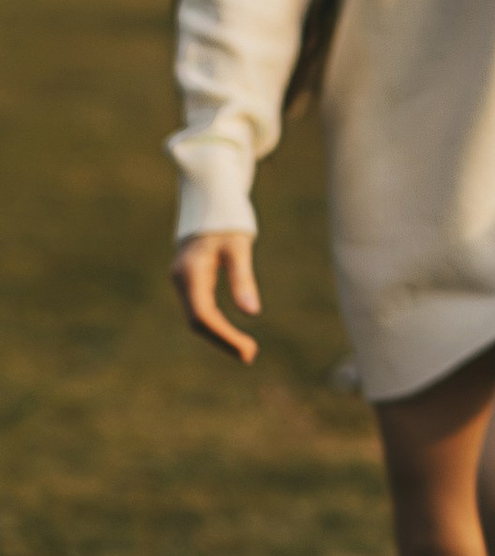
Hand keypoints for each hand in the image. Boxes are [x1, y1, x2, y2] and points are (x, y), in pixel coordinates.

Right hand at [171, 230, 260, 366]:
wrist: (208, 200)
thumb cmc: (226, 220)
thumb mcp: (239, 247)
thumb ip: (242, 279)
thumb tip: (252, 313)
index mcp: (190, 273)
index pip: (203, 315)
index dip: (224, 336)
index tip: (248, 350)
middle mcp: (181, 280)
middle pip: (197, 322)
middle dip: (223, 340)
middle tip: (251, 355)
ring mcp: (183, 282)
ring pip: (196, 318)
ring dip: (219, 336)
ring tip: (246, 350)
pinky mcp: (189, 282)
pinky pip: (199, 310)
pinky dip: (215, 324)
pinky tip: (232, 334)